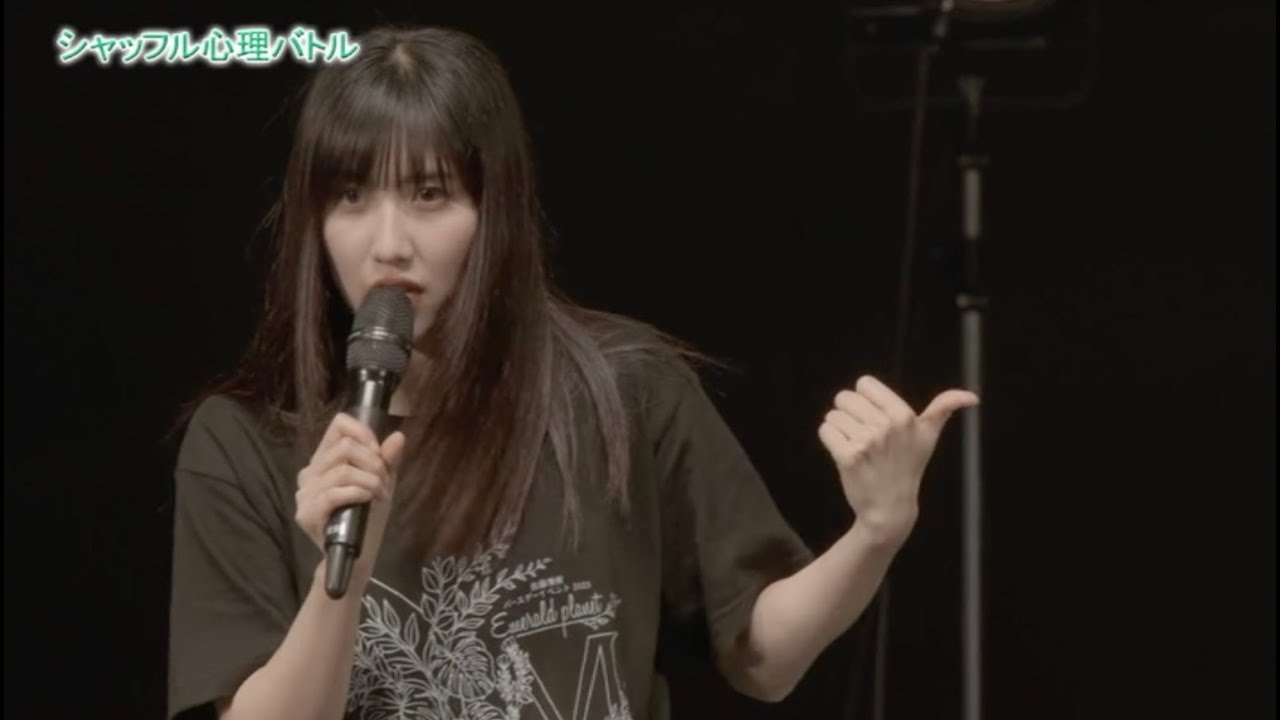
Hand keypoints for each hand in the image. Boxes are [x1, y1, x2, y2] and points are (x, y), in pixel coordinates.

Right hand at [295, 413, 405, 573]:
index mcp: (325, 458)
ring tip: (379, 494)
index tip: (379, 454)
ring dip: (370, 481)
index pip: (339, 425)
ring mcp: (305, 493)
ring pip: (343, 470)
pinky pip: (334, 493)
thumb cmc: (367, 515)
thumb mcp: (382, 481)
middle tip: (383, 482)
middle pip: (345, 447)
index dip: (364, 434)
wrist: (359, 554)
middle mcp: (310, 472)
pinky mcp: (307, 513)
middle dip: (373, 463)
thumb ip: (387, 459)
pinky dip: (358, 493)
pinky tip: (367, 499)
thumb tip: (398, 436)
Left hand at [818, 375, 977, 544]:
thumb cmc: (908, 467)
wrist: (890, 508)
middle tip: (865, 437)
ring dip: (840, 430)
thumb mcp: (928, 436)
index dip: (865, 400)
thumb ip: (944, 409)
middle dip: (849, 414)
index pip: (864, 383)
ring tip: (858, 448)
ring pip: (833, 415)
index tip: (875, 419)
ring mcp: (866, 441)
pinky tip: (846, 455)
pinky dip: (830, 441)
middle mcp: (886, 425)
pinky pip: (825, 430)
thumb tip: (973, 397)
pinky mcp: (847, 456)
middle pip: (844, 397)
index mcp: (904, 414)